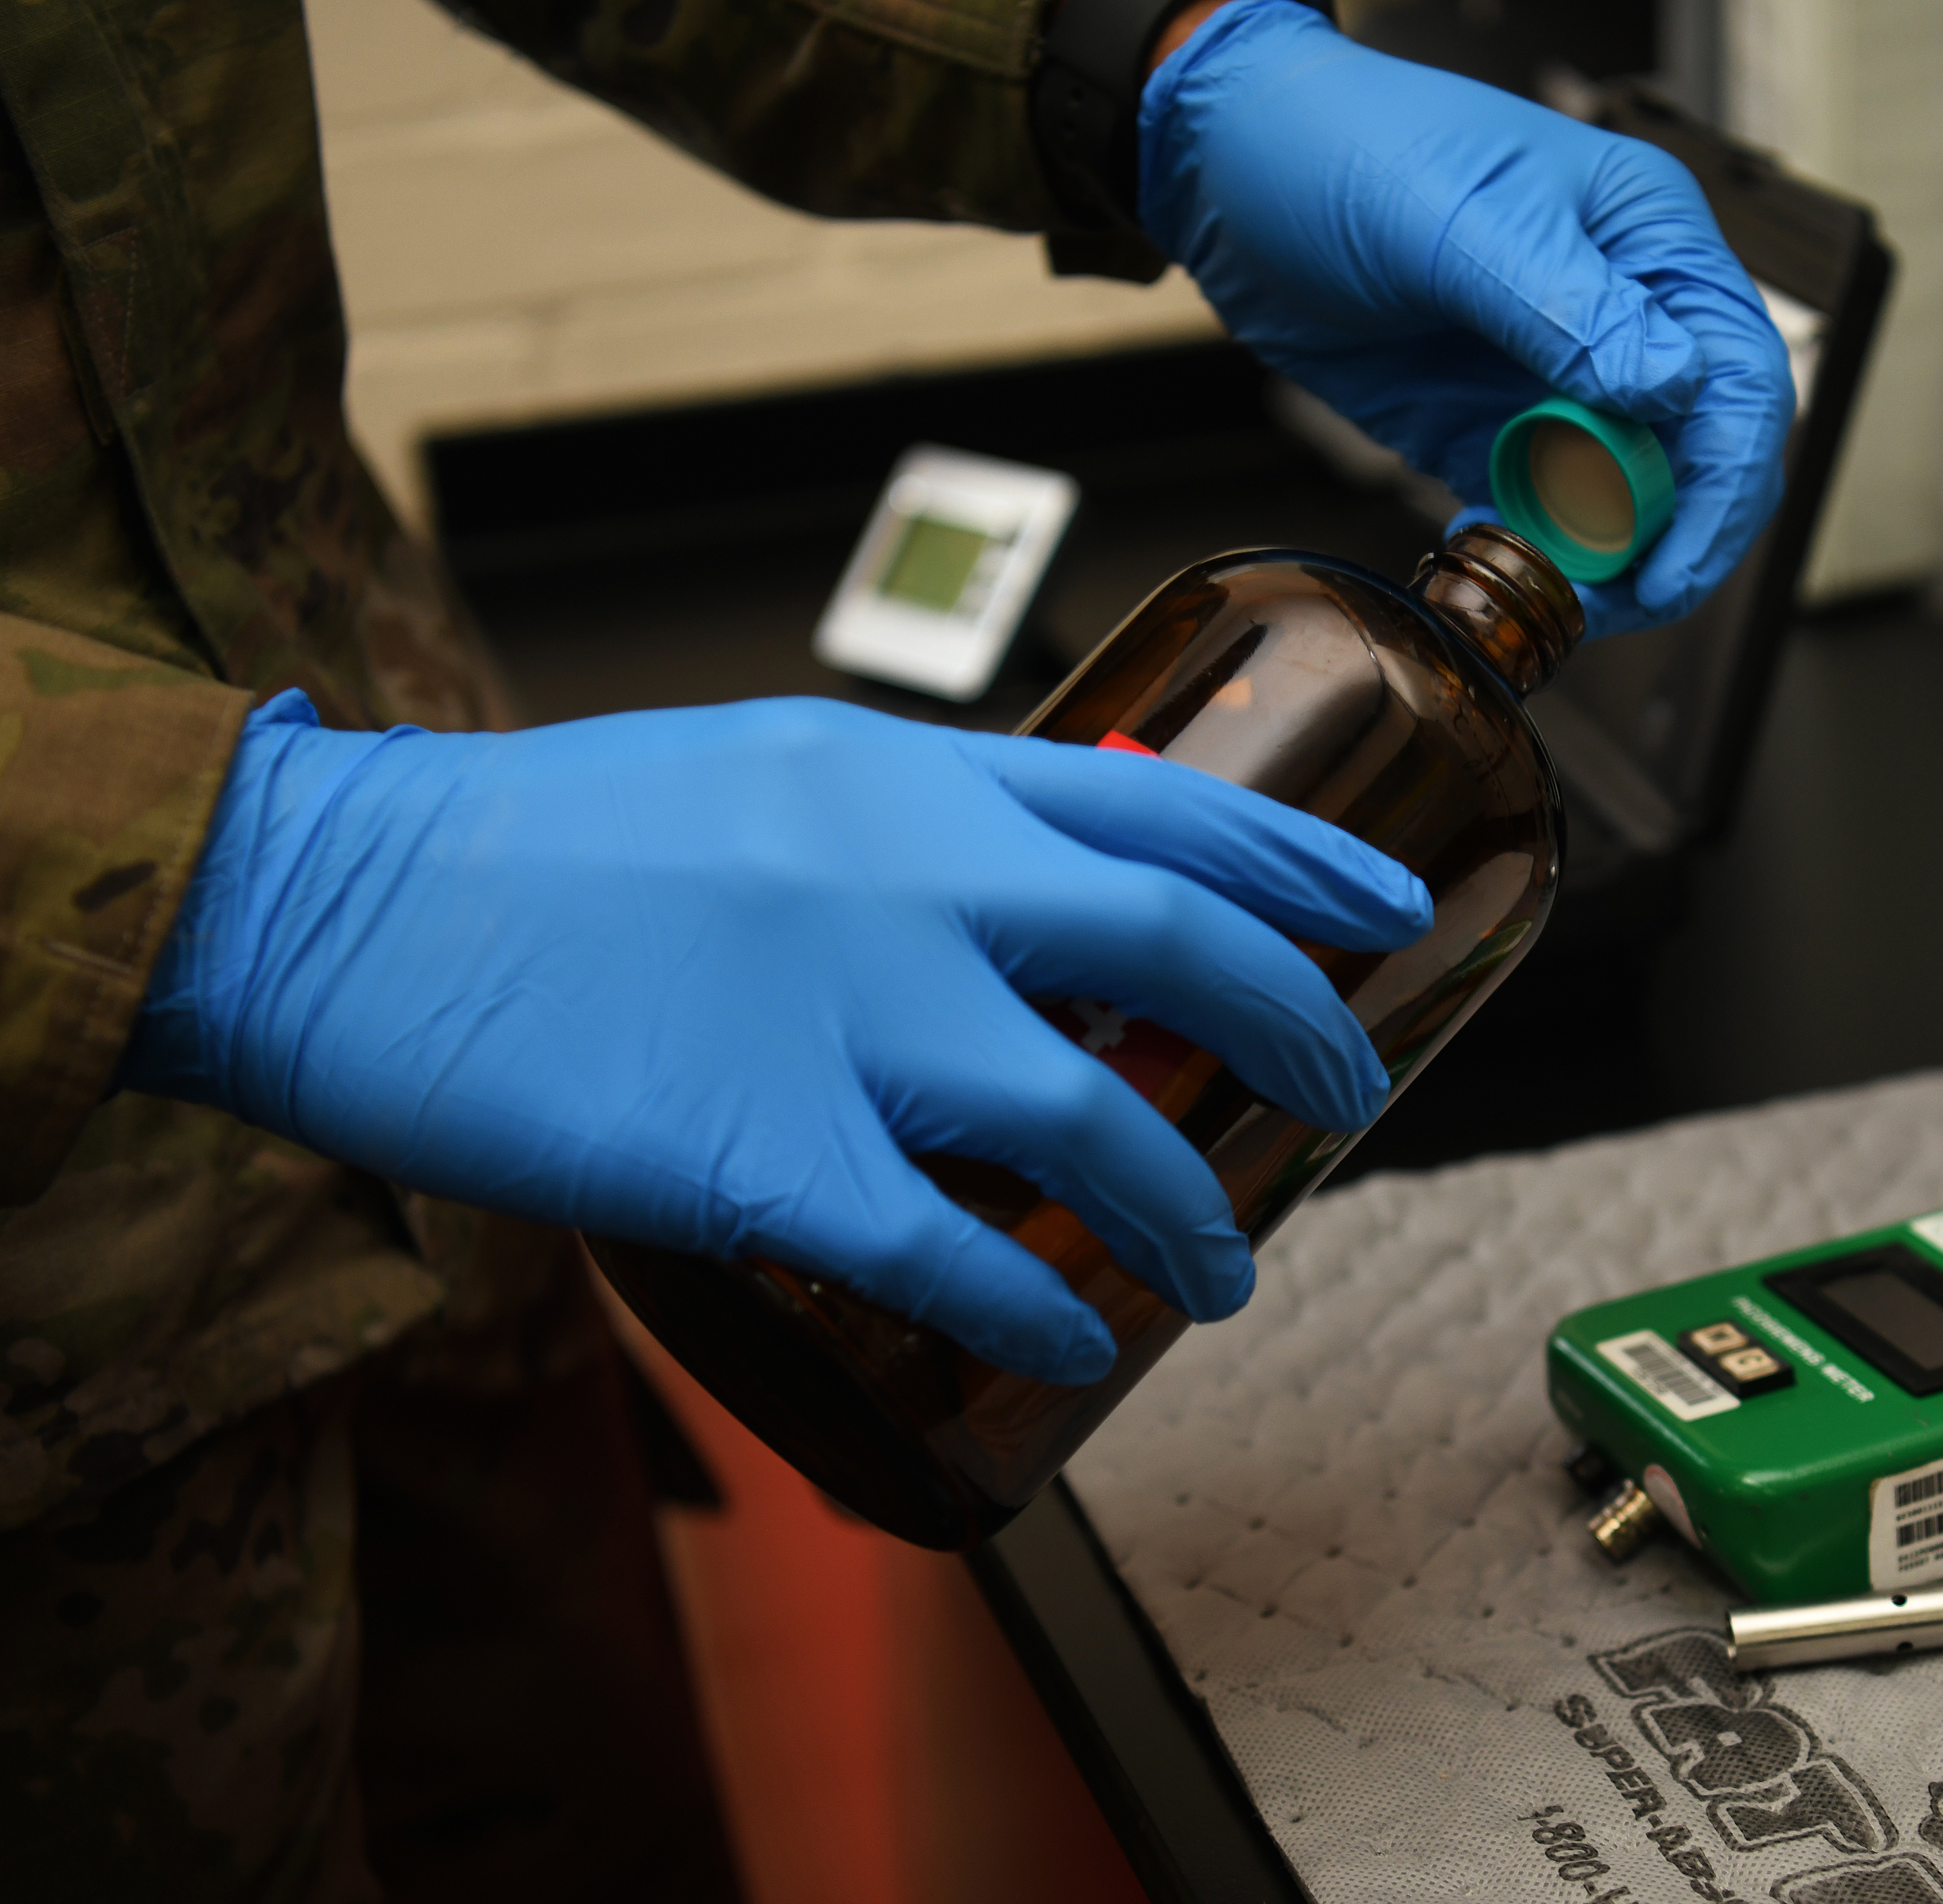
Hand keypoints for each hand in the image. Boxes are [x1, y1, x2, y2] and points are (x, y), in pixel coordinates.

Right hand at [122, 693, 1431, 1384]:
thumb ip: (907, 833)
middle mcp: (897, 878)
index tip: (1391, 908)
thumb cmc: (544, 847)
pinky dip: (1042, 1298)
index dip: (1302, 857)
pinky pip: (956, 1250)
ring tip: (1231, 1261)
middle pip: (1173, 943)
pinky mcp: (757, 1155)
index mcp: (901, 779)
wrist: (339, 901)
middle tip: (1351, 1093)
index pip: (1160, 802)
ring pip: (1091, 1115)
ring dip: (1189, 1201)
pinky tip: (1082, 1331)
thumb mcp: (762, 781)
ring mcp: (836, 1017)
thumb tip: (1030, 902)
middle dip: (1296, 1025)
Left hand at [1139, 0, 1792, 638]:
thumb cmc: (1344, 146)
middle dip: (1674, 539)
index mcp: (1651, 242)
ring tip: (1541, 584)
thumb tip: (1670, 385)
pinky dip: (1531, 550)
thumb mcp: (1458, 219)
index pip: (1741, 379)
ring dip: (1602, 559)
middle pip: (1702, 455)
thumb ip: (1567, 307)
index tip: (1672, 562)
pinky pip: (1544, 514)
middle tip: (1619, 600)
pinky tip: (1484, 550)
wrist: (1233, 171)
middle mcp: (1625, 314)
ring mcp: (1560, 379)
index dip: (1725, 484)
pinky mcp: (1493, 430)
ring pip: (1631, 501)